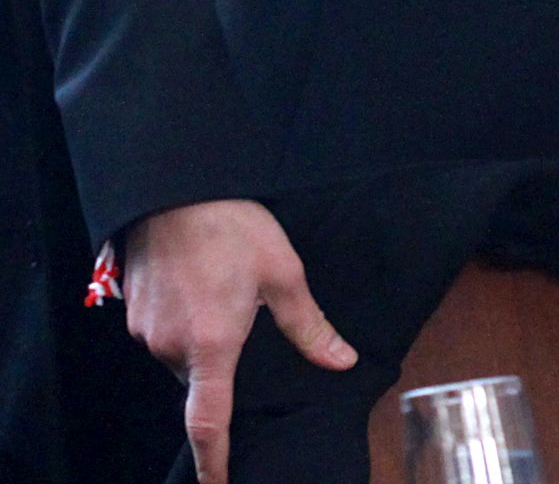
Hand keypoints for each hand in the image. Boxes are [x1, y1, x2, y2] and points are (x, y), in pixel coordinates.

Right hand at [125, 198, 356, 483]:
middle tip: (246, 326)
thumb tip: (339, 362)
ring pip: (183, 356)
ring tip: (225, 294)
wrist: (175, 188)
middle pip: (201, 382)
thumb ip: (309, 327)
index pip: (209, 422)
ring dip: (207, 341)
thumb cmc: (233, 226)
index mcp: (211, 346)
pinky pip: (165, 334)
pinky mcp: (133, 313)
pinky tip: (204, 287)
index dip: (214, 461)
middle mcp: (170, 347)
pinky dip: (187, 323)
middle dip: (225, 367)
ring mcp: (146, 331)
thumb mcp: (283, 274)